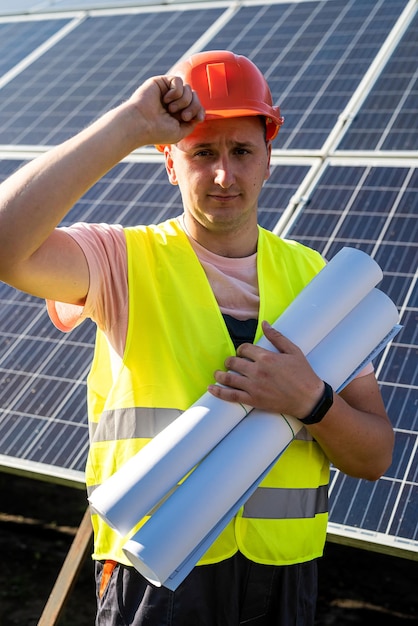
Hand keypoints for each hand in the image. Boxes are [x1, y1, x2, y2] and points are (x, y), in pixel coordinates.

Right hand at [129, 75, 204, 146]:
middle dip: (194, 106)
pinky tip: (166, 99)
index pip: (196, 106)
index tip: (198, 118)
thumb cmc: (157, 131)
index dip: (200, 110)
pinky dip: (176, 92)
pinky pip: (178, 81)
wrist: (141, 124)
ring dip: (184, 101)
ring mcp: (168, 91)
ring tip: (171, 109)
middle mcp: (173, 102)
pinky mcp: (162, 82)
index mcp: (177, 114)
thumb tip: (199, 114)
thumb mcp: (180, 133)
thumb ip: (191, 124)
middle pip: (195, 96)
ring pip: (188, 89)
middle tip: (184, 116)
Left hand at [208, 321, 323, 417]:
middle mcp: (257, 371)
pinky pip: (231, 395)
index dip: (241, 349)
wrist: (308, 398)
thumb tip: (264, 323)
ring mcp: (254, 386)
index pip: (244, 349)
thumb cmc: (303, 374)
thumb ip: (277, 337)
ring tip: (217, 373)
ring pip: (229, 378)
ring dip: (220, 374)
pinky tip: (211, 388)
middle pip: (234, 362)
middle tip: (231, 363)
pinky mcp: (253, 400)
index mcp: (266, 357)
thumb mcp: (293, 351)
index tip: (242, 353)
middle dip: (230, 361)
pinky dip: (219, 392)